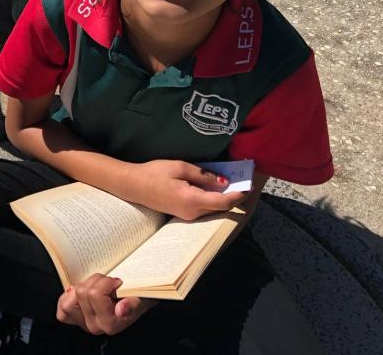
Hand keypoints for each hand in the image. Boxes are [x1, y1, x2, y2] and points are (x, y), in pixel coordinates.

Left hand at [56, 276, 154, 335]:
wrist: (137, 302)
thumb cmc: (137, 298)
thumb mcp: (140, 299)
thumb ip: (133, 304)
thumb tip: (122, 308)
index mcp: (109, 323)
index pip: (95, 294)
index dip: (105, 282)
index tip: (117, 282)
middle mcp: (94, 326)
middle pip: (81, 293)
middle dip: (95, 281)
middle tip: (108, 283)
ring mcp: (83, 323)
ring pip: (67, 301)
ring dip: (82, 287)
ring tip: (96, 286)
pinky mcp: (76, 319)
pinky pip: (62, 309)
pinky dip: (68, 297)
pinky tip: (80, 292)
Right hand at [131, 160, 246, 220]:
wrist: (133, 185)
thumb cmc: (154, 173)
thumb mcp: (180, 167)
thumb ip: (203, 175)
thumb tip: (223, 181)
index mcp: (192, 200)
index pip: (223, 201)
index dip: (238, 195)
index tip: (250, 187)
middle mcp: (192, 213)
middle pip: (220, 208)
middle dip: (234, 197)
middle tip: (243, 183)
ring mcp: (187, 216)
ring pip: (213, 209)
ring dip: (223, 198)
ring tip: (231, 184)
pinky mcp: (182, 214)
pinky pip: (203, 208)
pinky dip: (212, 200)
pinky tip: (213, 188)